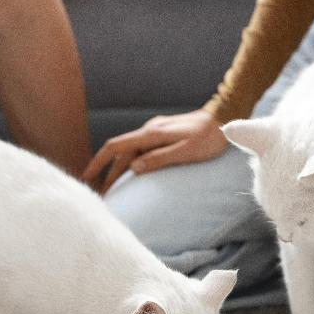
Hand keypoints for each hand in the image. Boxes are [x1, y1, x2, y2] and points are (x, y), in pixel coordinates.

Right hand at [82, 110, 228, 193]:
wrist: (225, 117)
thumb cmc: (209, 138)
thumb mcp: (185, 151)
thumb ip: (159, 158)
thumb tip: (133, 168)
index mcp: (151, 134)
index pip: (115, 147)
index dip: (99, 162)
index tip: (87, 177)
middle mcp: (150, 131)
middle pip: (121, 153)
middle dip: (108, 173)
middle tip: (104, 195)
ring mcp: (156, 132)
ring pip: (131, 152)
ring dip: (121, 170)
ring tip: (116, 189)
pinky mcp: (164, 135)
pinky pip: (142, 150)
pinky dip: (133, 164)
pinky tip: (134, 175)